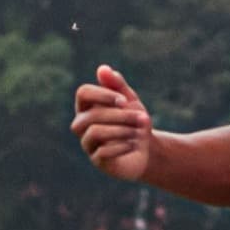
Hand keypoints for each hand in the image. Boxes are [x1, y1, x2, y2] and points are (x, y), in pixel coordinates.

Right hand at [71, 65, 152, 180]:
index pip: (83, 93)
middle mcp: (82, 125)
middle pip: (92, 115)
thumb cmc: (134, 121)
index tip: (123, 100)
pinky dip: (122, 146)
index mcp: (88, 107)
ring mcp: (87, 143)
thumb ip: (117, 85)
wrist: (147, 148)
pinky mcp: (97, 160)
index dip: (103, 94)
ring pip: (95, 132)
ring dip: (123, 130)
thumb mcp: (130, 101)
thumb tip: (102, 68)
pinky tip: (133, 144)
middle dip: (122, 115)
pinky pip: (103, 152)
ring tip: (140, 132)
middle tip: (143, 118)